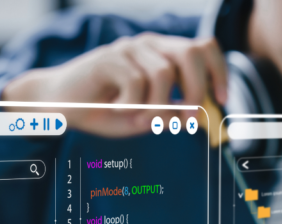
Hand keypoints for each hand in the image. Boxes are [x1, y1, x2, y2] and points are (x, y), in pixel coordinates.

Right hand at [2, 33, 228, 136]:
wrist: (59, 107)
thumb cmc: (104, 111)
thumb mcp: (146, 117)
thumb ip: (171, 113)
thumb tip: (199, 115)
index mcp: (162, 54)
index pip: (203, 48)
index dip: (219, 72)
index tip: (222, 100)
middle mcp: (149, 45)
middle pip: (191, 53)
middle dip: (196, 89)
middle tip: (188, 119)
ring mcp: (129, 48)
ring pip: (164, 74)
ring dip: (157, 106)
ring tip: (141, 121)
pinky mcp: (109, 58)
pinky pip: (136, 83)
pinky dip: (132, 106)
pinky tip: (118, 110)